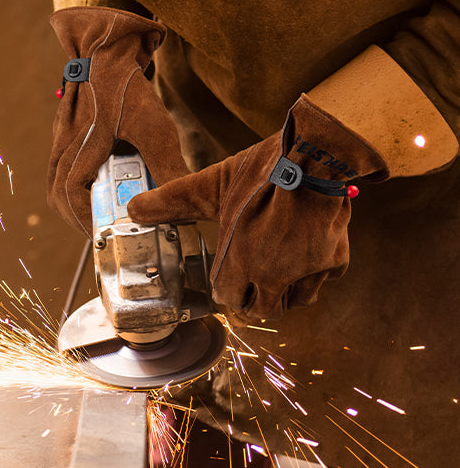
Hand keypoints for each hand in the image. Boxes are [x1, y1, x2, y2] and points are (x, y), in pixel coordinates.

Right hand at [48, 7, 190, 231]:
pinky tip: (92, 188)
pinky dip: (70, 186)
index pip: (71, 191)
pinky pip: (58, 168)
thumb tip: (180, 200)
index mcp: (84, 144)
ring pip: (54, 183)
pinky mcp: (62, 134)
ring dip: (72, 205)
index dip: (84, 217)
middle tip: (100, 231)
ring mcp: (60, 138)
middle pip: (56, 194)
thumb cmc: (130, 88)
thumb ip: (166, 166)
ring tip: (95, 216)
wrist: (107, 50)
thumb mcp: (156, 127)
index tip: (103, 231)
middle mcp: (66, 144)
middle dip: (76, 218)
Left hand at [127, 95, 387, 320]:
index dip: (227, 290)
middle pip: (264, 310)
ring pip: (297, 300)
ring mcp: (307, 270)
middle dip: (255, 300)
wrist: (317, 157)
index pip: (229, 299)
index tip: (228, 281)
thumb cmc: (262, 171)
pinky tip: (308, 253)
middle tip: (253, 284)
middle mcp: (273, 275)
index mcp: (239, 262)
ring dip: (286, 292)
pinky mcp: (336, 258)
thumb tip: (132, 209)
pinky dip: (317, 271)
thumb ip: (172, 202)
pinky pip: (326, 278)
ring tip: (279, 272)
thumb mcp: (210, 185)